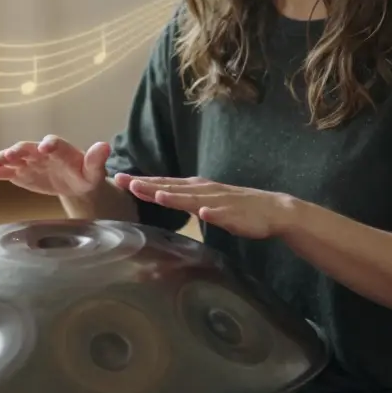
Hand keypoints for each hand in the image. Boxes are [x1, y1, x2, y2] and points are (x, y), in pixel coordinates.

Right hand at [0, 135, 110, 197]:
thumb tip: (105, 145)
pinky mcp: (17, 173)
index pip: (54, 143)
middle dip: (19, 151)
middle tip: (10, 154)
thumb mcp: (93, 170)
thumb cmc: (84, 174)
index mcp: (59, 148)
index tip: (46, 147)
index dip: (50, 144)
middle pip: (27, 148)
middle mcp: (39, 151)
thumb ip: (96, 159)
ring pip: (10, 159)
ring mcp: (26, 161)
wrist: (73, 182)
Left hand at [113, 174, 297, 239]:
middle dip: (148, 185)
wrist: (272, 210)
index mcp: (196, 188)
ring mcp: (219, 201)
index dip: (142, 181)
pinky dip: (212, 212)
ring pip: (194, 199)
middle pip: (172, 187)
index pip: (164, 183)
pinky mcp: (235, 214)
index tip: (119, 179)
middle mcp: (204, 190)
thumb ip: (184, 199)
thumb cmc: (236, 208)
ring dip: (176, 197)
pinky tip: (203, 213)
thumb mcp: (204, 202)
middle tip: (125, 182)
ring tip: (157, 195)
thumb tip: (160, 196)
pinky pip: (222, 214)